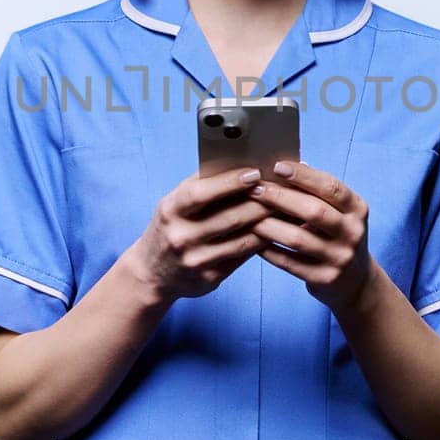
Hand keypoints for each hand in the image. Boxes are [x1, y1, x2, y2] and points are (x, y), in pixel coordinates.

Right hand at [126, 165, 274, 303]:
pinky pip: (243, 257)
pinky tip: (277, 231)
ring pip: (243, 240)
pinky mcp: (210, 277)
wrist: (152, 273)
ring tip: (288, 209)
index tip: (256, 172)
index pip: (202, 193)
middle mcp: (181, 236)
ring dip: (269, 223)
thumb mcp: (176, 203)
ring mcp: (196, 260)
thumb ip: (203, 184)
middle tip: (285, 189)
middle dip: (262, 202)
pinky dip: (263, 242)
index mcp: (171, 210)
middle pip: (231, 217)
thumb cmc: (172, 226)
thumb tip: (240, 162)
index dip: (230, 182)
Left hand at [248, 160, 373, 315]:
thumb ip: (316, 193)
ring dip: (269, 224)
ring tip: (247, 214)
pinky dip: (269, 250)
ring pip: (298, 238)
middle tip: (255, 189)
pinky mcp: (324, 279)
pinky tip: (253, 239)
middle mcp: (353, 232)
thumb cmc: (337, 235)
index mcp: (357, 209)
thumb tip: (281, 168)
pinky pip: (289, 263)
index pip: (331, 187)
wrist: (356, 281)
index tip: (277, 166)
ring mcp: (340, 258)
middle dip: (280, 198)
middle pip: (313, 211)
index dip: (304, 175)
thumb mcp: (339, 212)